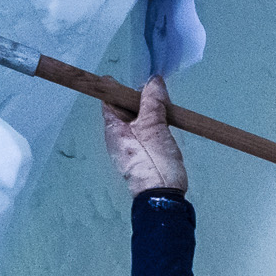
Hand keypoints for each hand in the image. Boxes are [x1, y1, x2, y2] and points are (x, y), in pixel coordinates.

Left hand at [104, 77, 185, 193]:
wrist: (162, 196)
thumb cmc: (152, 163)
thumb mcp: (153, 125)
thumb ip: (152, 101)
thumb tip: (153, 81)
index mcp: (113, 128)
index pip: (108, 100)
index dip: (117, 88)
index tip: (130, 79)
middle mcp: (117, 138)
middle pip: (125, 109)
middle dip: (140, 99)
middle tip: (156, 92)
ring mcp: (130, 148)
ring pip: (138, 121)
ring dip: (150, 112)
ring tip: (165, 107)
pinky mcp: (144, 155)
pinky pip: (146, 133)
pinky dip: (155, 125)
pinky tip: (167, 125)